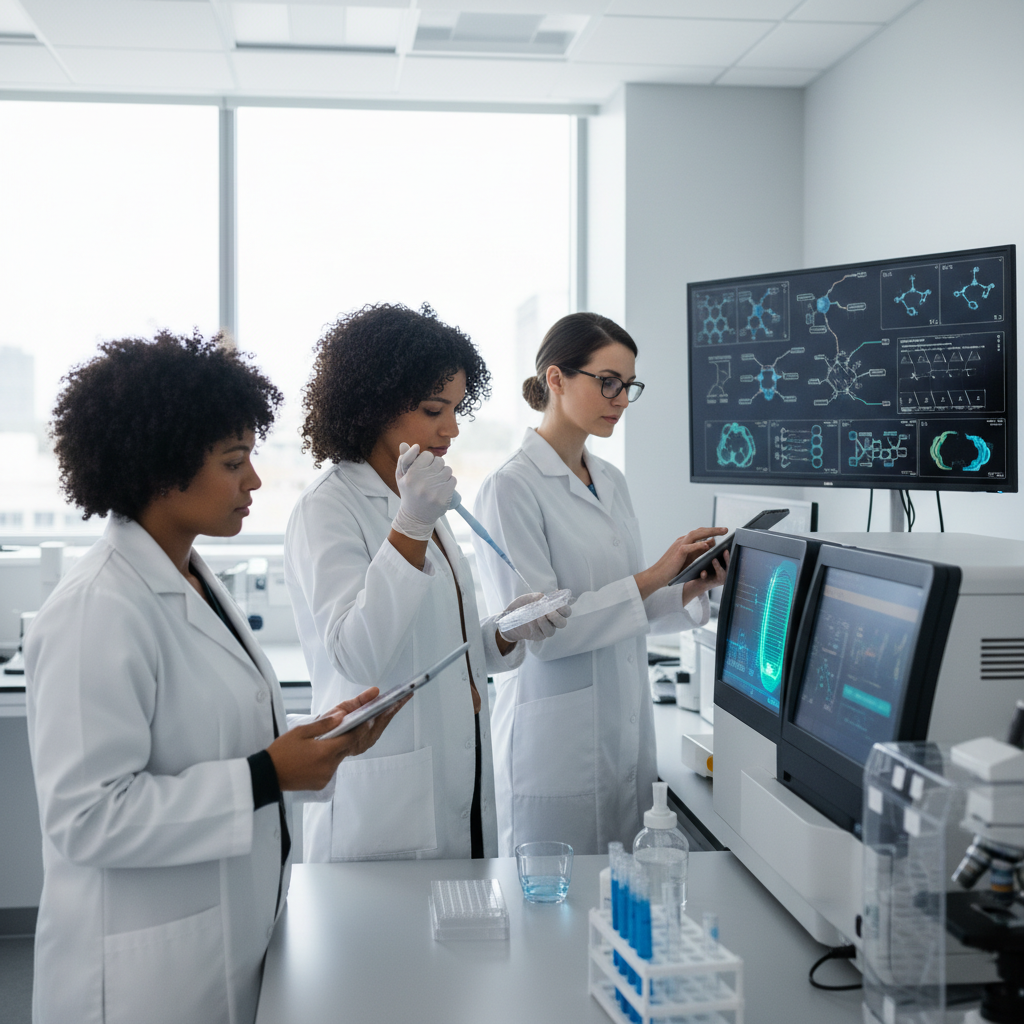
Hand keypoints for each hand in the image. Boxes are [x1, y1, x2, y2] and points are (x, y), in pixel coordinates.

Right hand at [266, 687, 408, 790]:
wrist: (266, 776)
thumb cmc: (281, 752)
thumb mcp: (301, 732)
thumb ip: (323, 724)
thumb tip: (343, 715)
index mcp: (326, 751)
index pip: (353, 736)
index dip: (365, 724)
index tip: (376, 713)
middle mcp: (330, 765)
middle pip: (352, 745)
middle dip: (364, 731)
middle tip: (381, 716)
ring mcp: (327, 775)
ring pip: (343, 755)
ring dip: (346, 743)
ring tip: (353, 726)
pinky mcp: (322, 782)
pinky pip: (334, 765)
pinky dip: (334, 754)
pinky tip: (329, 746)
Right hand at [391, 443, 456, 541]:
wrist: (415, 516)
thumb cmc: (408, 493)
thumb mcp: (402, 476)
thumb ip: (404, 459)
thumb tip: (404, 443)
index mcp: (411, 474)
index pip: (427, 455)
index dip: (427, 460)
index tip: (424, 468)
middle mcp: (421, 481)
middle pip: (439, 461)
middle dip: (436, 466)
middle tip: (431, 476)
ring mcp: (433, 490)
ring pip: (447, 470)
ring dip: (444, 474)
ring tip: (436, 483)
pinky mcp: (443, 497)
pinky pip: (453, 480)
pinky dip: (449, 483)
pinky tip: (442, 488)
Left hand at [497, 592, 571, 643]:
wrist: (510, 615)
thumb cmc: (523, 605)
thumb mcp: (531, 597)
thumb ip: (540, 597)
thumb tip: (548, 597)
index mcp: (554, 611)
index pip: (566, 611)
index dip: (564, 607)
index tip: (558, 602)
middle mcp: (552, 622)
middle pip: (562, 623)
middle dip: (558, 617)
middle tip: (550, 611)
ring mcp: (545, 630)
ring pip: (552, 630)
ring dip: (546, 623)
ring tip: (540, 616)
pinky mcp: (538, 636)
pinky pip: (541, 633)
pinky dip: (538, 627)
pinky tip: (533, 621)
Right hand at [633, 526, 727, 599]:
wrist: (657, 576)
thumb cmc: (672, 570)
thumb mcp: (688, 559)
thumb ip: (698, 552)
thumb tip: (710, 545)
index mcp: (684, 542)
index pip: (699, 533)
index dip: (711, 531)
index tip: (722, 532)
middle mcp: (682, 541)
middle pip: (699, 531)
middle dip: (714, 529)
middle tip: (726, 529)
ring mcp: (679, 545)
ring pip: (695, 534)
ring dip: (710, 532)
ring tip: (722, 532)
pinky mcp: (677, 553)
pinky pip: (689, 546)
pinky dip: (698, 545)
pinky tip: (707, 545)